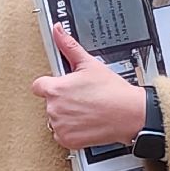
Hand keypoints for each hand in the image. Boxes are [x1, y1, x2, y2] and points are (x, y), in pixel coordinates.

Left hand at [30, 24, 146, 150]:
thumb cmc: (112, 91)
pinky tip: (85, 123)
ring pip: (55, 119)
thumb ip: (68, 47)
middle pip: (49, 103)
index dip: (51, 85)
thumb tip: (57, 30)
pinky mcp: (67, 140)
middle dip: (62, 100)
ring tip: (86, 110)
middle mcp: (53, 108)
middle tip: (82, 98)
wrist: (130, 114)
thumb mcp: (89, 64)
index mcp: (54, 89)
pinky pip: (61, 135)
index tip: (63, 86)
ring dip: (66, 116)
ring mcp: (59, 125)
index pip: (38, 86)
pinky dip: (71, 131)